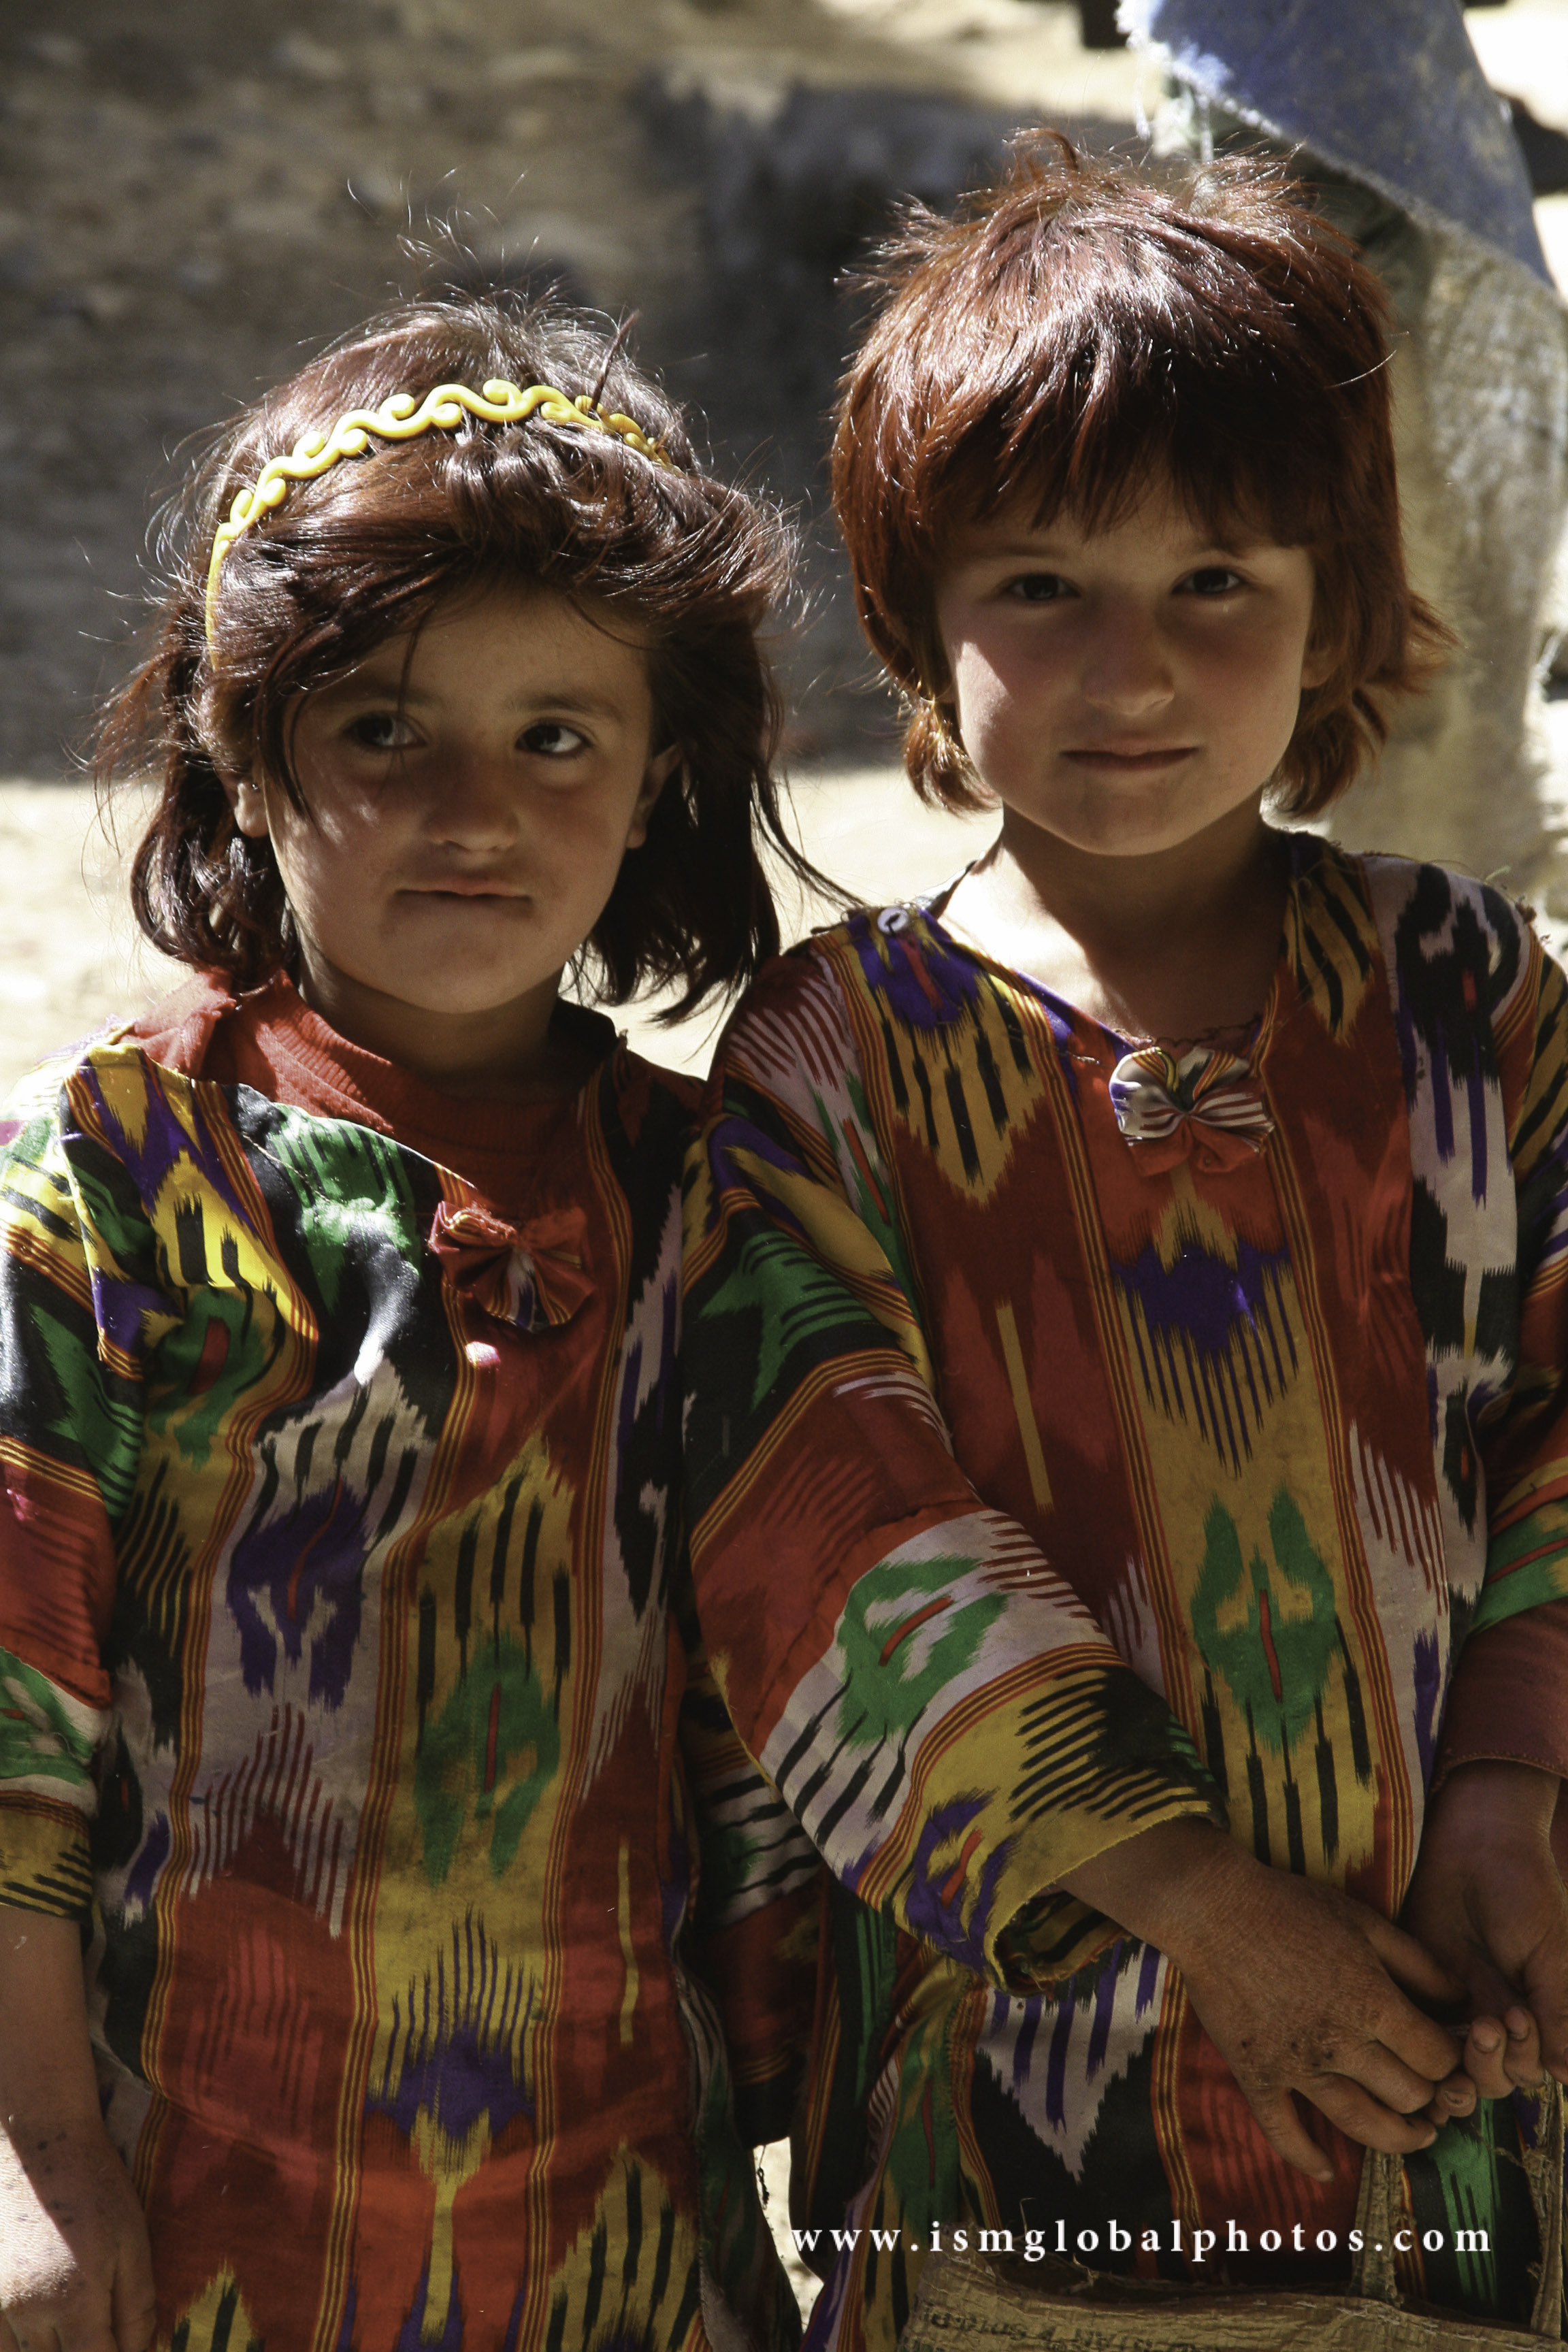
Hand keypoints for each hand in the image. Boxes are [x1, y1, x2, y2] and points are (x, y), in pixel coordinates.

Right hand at [0, 2112, 154, 2351]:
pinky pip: (0, 2343)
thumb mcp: (132, 2242)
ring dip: (52, 2351)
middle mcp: (29, 2313)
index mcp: (76, 2301)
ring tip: (75, 2326)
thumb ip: (137, 2308)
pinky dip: (20, 2345)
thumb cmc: (94, 2188)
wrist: (37, 2144)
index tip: (125, 2347)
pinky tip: (44, 2326)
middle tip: (102, 2332)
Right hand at [1063, 1822, 1461, 2181]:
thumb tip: (1462, 1998)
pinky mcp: (1257, 2076)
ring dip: (1397, 2139)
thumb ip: (1418, 1962)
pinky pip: (1285, 2132)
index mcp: (1371, 2001)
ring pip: (1361, 2124)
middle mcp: (1339, 2042)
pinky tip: (1327, 2173)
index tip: (1451, 2059)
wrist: (1211, 1909)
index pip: (1435, 2058)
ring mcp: (1296, 2066)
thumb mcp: (1363, 1921)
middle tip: (1437, 2096)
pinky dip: (1308, 2159)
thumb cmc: (1290, 1906)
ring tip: (1415, 2137)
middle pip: (1407, 2095)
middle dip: (1431, 2098)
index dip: (1452, 2062)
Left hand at [1403, 1760, 1567, 2114]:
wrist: (1474, 1843)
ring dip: (1461, 2070)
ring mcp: (1460, 2006)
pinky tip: (1420, 2050)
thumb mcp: (1550, 1950)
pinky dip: (1422, 2053)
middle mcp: (1500, 2018)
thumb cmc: (1523, 1891)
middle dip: (1493, 2065)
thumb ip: (1557, 2010)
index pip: (1531, 2069)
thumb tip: (1566, 2076)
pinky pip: (1421, 2035)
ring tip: (1466, 2037)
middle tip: (1486, 2024)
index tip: (1519, 2017)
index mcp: (1537, 2013)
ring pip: (1458, 2068)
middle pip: (1495, 2077)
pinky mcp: (1423, 1988)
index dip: (1526, 2057)